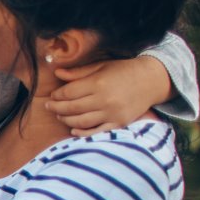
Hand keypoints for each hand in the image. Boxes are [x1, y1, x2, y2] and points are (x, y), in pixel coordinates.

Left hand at [46, 56, 169, 135]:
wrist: (151, 81)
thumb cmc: (123, 71)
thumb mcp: (101, 66)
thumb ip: (78, 72)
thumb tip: (56, 72)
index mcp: (99, 83)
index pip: (69, 92)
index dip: (57, 95)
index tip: (52, 95)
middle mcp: (104, 100)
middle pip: (72, 108)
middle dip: (56, 108)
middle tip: (49, 106)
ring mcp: (112, 114)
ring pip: (81, 122)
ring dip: (66, 120)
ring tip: (59, 115)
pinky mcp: (118, 123)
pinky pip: (96, 132)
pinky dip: (83, 133)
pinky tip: (73, 130)